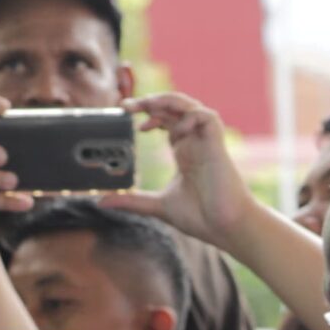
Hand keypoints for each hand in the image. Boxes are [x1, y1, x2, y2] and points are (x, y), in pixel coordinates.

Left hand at [102, 93, 257, 248]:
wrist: (226, 228)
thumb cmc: (202, 218)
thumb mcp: (158, 206)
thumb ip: (132, 202)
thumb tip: (103, 202)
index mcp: (184, 151)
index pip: (165, 120)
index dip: (146, 112)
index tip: (125, 113)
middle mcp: (194, 142)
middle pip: (174, 107)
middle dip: (150, 101)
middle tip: (127, 106)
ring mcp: (206, 142)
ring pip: (189, 105)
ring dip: (167, 101)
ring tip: (146, 106)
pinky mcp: (217, 145)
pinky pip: (205, 116)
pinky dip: (188, 117)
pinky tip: (175, 133)